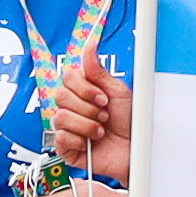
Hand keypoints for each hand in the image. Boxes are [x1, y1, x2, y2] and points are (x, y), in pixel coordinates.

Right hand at [40, 51, 130, 175]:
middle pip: (61, 96)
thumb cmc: (130, 123)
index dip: (84, 88)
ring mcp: (68, 127)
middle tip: (104, 115)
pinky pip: (60, 137)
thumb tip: (90, 46)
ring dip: (87, 125)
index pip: (67, 79)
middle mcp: (74, 108)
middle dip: (88, 107)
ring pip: (60, 117)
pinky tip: (90, 143)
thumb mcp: (117, 91)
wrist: (135, 150)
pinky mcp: (66, 147)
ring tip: (101, 131)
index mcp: (84, 92)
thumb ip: (98, 70)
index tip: (103, 97)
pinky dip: (79, 140)